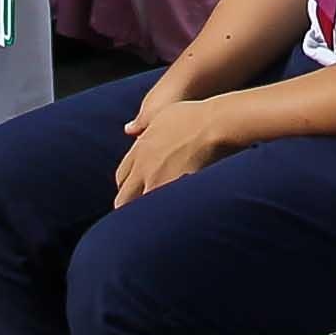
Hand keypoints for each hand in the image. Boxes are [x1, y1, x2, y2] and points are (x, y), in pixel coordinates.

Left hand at [114, 86, 249, 202]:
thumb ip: (142, 124)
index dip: (126, 187)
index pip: (121, 177)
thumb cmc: (193, 116)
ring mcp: (158, 181)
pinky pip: (163, 210)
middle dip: (129, 206)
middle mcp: (144, 168)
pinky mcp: (175, 190)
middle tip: (139, 214)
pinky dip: (165, 214)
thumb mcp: (161, 114)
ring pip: (141, 208)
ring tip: (155, 220)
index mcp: (139, 150)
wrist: (214, 125)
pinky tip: (174, 215)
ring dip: (146, 213)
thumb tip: (129, 129)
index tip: (134, 191)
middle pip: (123, 199)